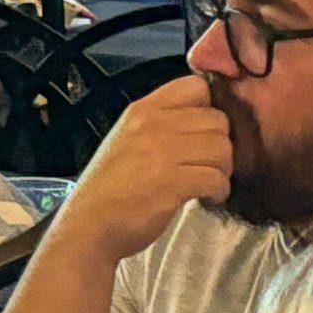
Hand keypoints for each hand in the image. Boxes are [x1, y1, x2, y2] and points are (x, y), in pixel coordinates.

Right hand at [54, 75, 234, 262]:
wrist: (89, 226)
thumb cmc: (110, 189)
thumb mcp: (128, 138)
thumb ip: (160, 123)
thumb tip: (203, 121)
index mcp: (142, 110)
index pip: (195, 86)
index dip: (209, 107)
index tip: (204, 132)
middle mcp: (153, 125)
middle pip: (217, 119)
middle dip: (221, 144)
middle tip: (210, 164)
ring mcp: (161, 152)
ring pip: (222, 148)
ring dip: (223, 169)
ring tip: (209, 182)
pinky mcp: (172, 182)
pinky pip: (216, 178)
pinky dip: (219, 190)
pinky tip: (207, 197)